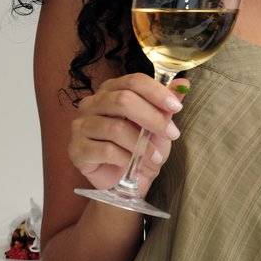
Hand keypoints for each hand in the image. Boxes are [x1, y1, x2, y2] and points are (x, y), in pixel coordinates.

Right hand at [68, 73, 187, 193]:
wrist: (125, 179)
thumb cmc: (140, 147)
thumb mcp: (158, 125)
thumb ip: (166, 104)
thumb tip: (183, 85)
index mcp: (111, 90)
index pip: (133, 81)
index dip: (157, 92)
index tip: (177, 107)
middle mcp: (92, 103)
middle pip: (123, 101)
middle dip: (153, 118)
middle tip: (172, 134)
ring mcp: (81, 125)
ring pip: (116, 128)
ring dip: (142, 145)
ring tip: (157, 157)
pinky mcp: (76, 149)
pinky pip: (105, 150)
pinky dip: (126, 158)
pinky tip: (135, 165)